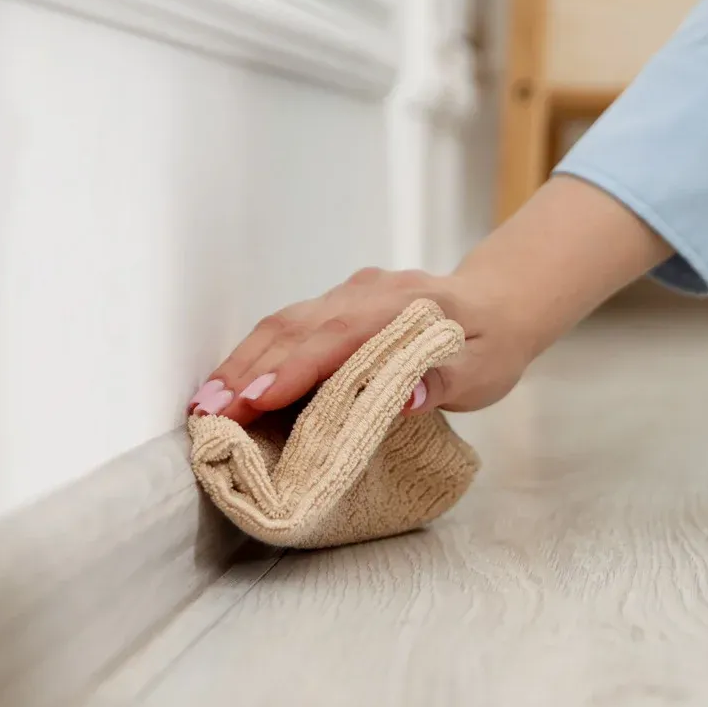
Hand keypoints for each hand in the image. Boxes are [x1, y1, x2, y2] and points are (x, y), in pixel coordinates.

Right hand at [187, 177, 670, 426]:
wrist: (501, 301)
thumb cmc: (490, 344)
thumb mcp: (483, 372)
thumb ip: (442, 382)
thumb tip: (403, 398)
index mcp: (403, 308)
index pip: (338, 338)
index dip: (294, 370)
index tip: (254, 400)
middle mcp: (366, 294)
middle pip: (297, 327)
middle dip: (247, 369)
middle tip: (208, 412)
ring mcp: (348, 295)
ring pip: (285, 323)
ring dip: (242, 361)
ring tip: (207, 402)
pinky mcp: (338, 304)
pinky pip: (290, 325)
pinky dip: (257, 353)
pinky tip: (233, 384)